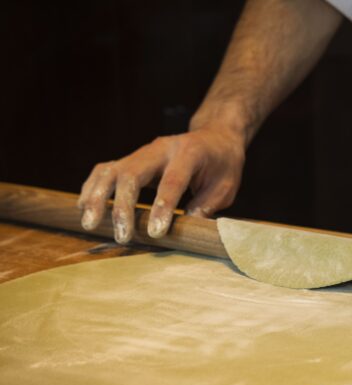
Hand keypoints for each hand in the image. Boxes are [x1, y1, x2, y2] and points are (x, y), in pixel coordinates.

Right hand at [78, 127, 244, 242]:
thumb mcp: (225, 187)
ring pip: (112, 170)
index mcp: (190, 152)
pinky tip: (84, 208)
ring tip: (90, 224)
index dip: (162, 207)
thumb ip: (206, 206)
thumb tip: (187, 230)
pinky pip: (105, 170)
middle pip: (132, 173)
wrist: (214, 137)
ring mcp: (142, 152)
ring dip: (97, 197)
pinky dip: (92, 188)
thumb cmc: (222, 165)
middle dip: (123, 206)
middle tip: (122, 236)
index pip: (172, 181)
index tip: (155, 233)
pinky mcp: (131, 159)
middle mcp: (161, 148)